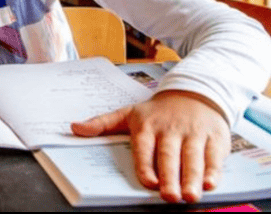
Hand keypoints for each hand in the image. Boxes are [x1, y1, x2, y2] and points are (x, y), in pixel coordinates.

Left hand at [70, 90, 230, 202]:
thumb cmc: (157, 111)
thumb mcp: (128, 113)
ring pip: (192, 158)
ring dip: (192, 178)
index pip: (145, 148)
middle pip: (170, 156)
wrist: (194, 93)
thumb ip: (101, 123)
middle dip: (170, 176)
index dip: (146, 165)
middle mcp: (171, 130)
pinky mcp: (214, 138)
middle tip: (169, 196)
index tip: (148, 182)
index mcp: (147, 126)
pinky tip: (211, 184)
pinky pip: (215, 156)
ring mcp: (193, 134)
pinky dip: (214, 171)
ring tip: (190, 195)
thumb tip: (74, 128)